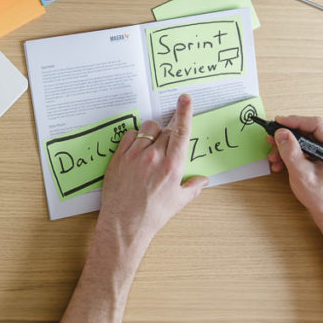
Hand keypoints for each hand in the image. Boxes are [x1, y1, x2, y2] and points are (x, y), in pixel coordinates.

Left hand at [98, 94, 208, 247]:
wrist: (125, 223)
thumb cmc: (153, 214)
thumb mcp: (179, 201)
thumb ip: (193, 187)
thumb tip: (203, 180)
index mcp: (172, 166)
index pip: (181, 132)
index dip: (184, 112)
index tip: (185, 98)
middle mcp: (154, 157)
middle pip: (166, 130)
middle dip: (169, 134)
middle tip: (166, 147)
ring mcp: (135, 155)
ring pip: (148, 129)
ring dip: (152, 135)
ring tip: (151, 151)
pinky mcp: (119, 156)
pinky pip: (130, 135)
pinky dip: (135, 138)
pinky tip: (136, 151)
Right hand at [266, 115, 322, 224]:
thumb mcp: (302, 175)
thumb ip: (291, 152)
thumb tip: (281, 134)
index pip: (316, 124)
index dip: (294, 121)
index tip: (277, 122)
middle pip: (309, 130)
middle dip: (288, 137)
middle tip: (272, 140)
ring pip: (305, 137)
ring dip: (287, 146)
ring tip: (275, 157)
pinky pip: (306, 145)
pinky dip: (293, 151)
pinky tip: (282, 161)